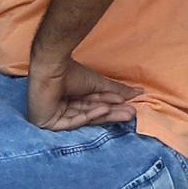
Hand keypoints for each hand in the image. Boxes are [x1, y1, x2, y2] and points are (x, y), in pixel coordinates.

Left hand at [26, 56, 141, 129]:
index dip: (112, 106)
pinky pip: (72, 122)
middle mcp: (63, 108)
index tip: (132, 107)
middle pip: (90, 114)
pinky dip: (88, 116)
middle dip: (111, 113)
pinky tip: (103, 109)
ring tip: (124, 111)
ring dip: (104, 114)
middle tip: (131, 113)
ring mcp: (54, 116)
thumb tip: (140, 92)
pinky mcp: (47, 122)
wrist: (52, 66)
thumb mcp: (99, 84)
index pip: (94, 106)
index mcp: (71, 99)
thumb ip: (117, 90)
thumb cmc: (71, 72)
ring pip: (84, 119)